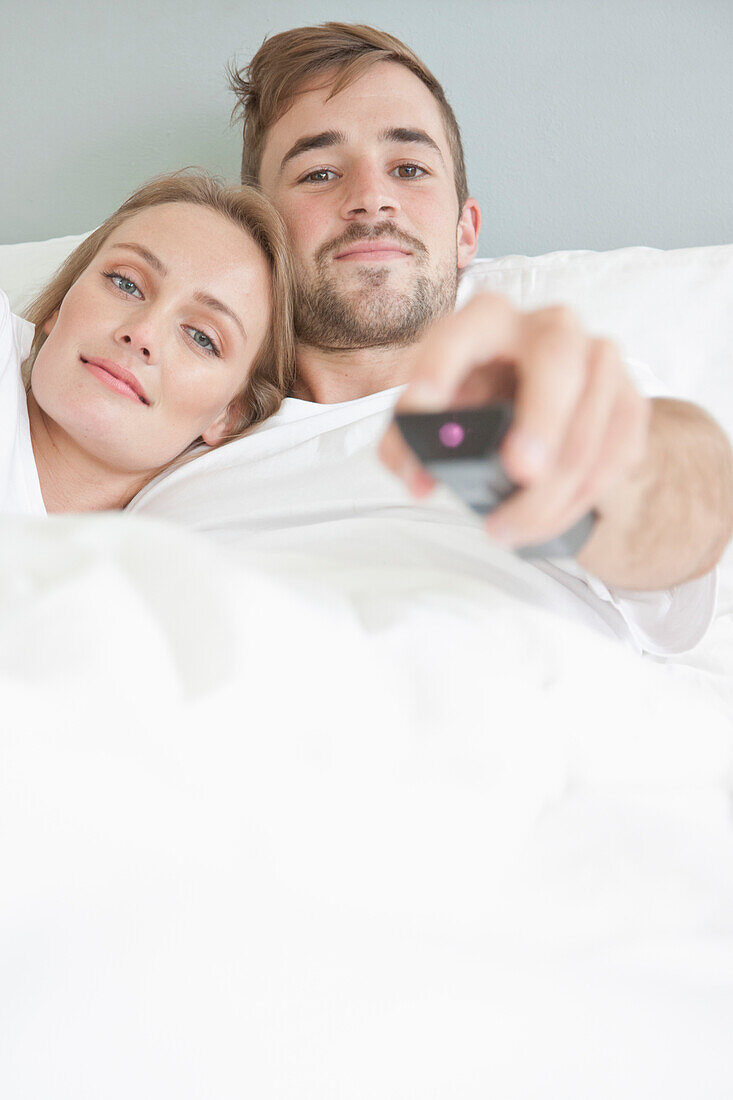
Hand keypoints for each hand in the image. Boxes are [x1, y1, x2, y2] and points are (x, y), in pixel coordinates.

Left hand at [380, 292, 650, 549]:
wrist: (546, 413)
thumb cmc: (478, 404)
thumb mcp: (436, 417)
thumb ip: (408, 443)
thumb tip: (416, 477)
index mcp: (489, 321)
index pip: (465, 328)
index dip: (441, 362)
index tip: (423, 404)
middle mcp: (550, 328)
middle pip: (556, 361)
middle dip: (541, 419)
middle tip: (519, 471)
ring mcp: (599, 361)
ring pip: (590, 424)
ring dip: (551, 489)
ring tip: (504, 529)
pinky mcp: (630, 401)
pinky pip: (617, 454)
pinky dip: (578, 499)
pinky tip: (544, 520)